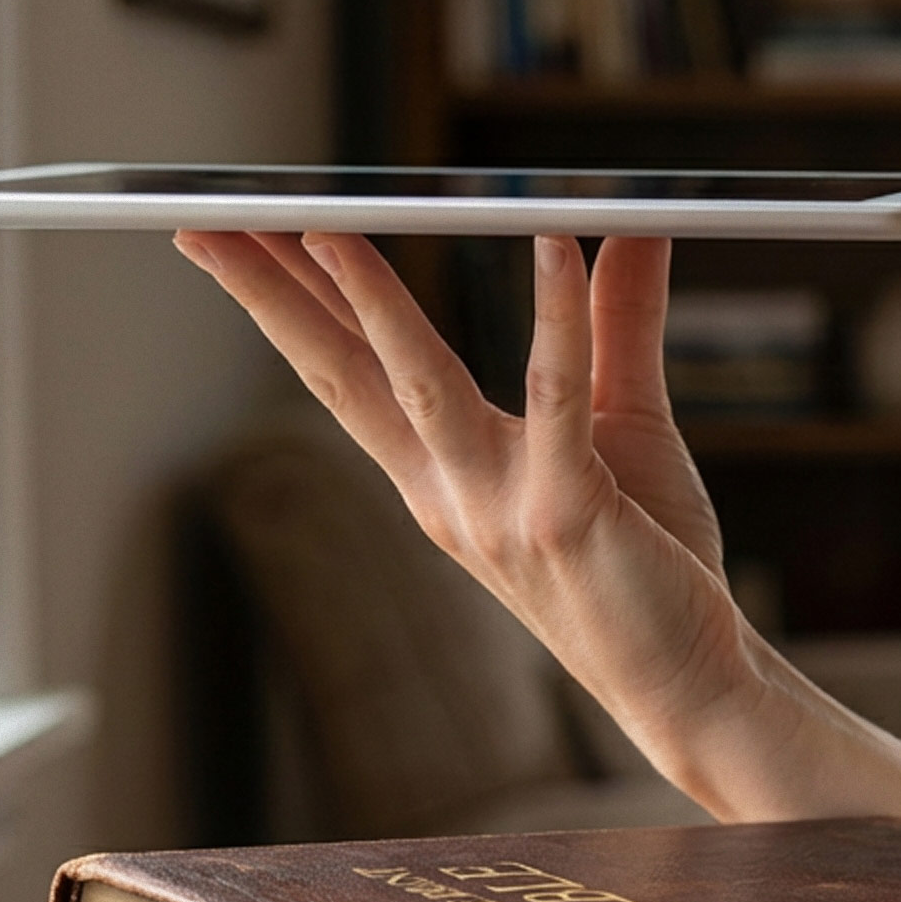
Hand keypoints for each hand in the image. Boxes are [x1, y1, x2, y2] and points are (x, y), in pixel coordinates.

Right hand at [174, 230, 773, 792]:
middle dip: (270, 295)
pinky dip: (555, 316)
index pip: (346, 376)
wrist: (690, 682)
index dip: (286, 306)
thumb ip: (613, 320)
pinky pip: (556, 397)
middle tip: (210, 219)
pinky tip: (552, 243)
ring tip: (325, 224)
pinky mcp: (567, 515)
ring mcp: (498, 508)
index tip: (237, 236)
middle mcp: (450, 496)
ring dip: (367, 299)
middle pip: (342, 375)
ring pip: (416, 382)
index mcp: (442, 480)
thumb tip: (632, 222)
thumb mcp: (622, 425)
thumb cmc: (649, 566)